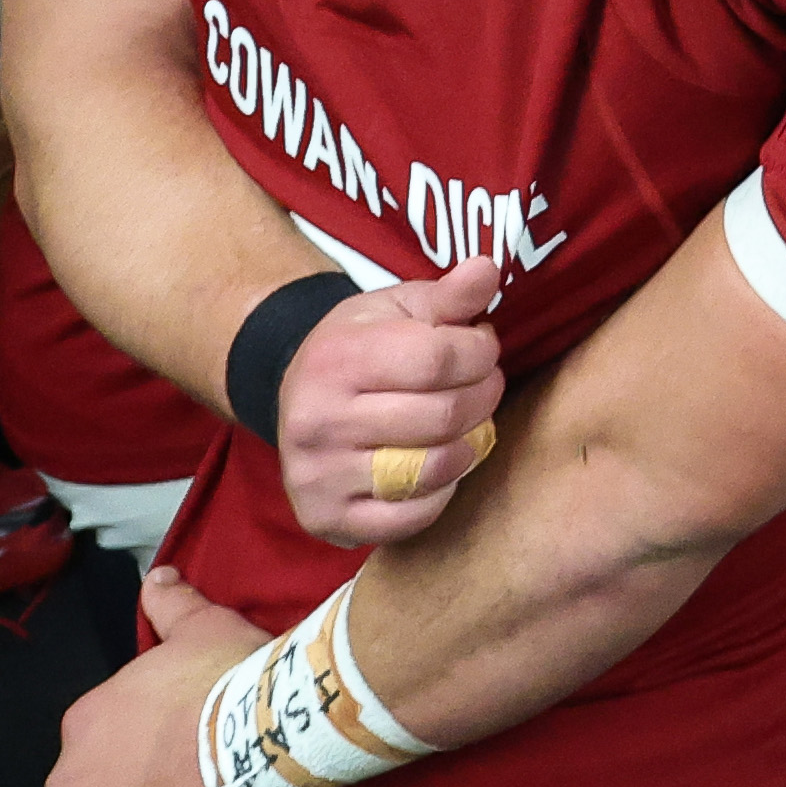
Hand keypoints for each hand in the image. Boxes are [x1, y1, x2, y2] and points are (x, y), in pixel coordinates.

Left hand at [50, 574, 271, 786]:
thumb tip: (157, 577)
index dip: (143, 747)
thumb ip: (170, 603)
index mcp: (81, 723)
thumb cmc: (222, 681)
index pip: (103, 743)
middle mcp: (67, 778)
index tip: (178, 747)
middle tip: (184, 785)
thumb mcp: (199, 625)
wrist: (250, 739)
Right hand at [277, 256, 510, 551]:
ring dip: (469, 445)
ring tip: (465, 424)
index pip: (438, 358)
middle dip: (483, 396)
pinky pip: (414, 517)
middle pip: (443, 416)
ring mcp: (319, 475)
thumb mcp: (396, 310)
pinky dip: (441, 492)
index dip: (480, 353)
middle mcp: (318, 419)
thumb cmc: (360, 349)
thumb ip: (448, 295)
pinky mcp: (327, 518)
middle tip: (483, 386)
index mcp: (336, 358)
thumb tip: (489, 268)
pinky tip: (438, 466)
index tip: (483, 348)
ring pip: (434, 469)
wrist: (296, 399)